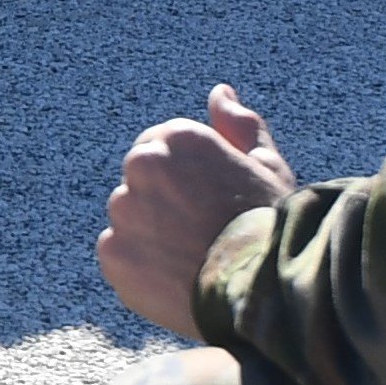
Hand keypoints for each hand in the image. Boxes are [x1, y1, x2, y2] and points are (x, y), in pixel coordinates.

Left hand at [98, 84, 296, 338]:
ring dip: (150, 235)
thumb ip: (239, 125)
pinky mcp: (114, 255)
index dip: (186, 179)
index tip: (209, 203)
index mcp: (179, 137)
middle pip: (141, 183)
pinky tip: (175, 278)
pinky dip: (140, 268)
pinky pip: (118, 256)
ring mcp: (125, 211)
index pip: (161, 149)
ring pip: (129, 220)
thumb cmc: (272, 225)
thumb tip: (220, 93)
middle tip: (201, 233)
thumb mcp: (267, 166)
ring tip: (192, 259)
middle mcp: (143, 166)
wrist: (263, 291)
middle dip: (164, 203)